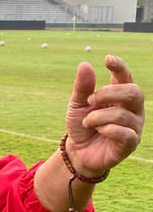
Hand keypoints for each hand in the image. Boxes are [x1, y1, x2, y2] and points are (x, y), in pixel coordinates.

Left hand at [65, 55, 144, 177]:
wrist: (79, 151)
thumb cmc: (82, 125)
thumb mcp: (77, 105)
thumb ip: (82, 87)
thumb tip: (85, 64)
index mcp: (119, 95)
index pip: (125, 76)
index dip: (119, 66)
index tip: (107, 59)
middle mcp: (131, 108)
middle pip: (133, 92)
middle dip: (108, 93)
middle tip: (89, 100)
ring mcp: (133, 125)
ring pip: (123, 114)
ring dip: (98, 117)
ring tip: (87, 122)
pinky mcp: (131, 142)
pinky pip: (125, 132)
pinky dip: (107, 129)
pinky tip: (99, 131)